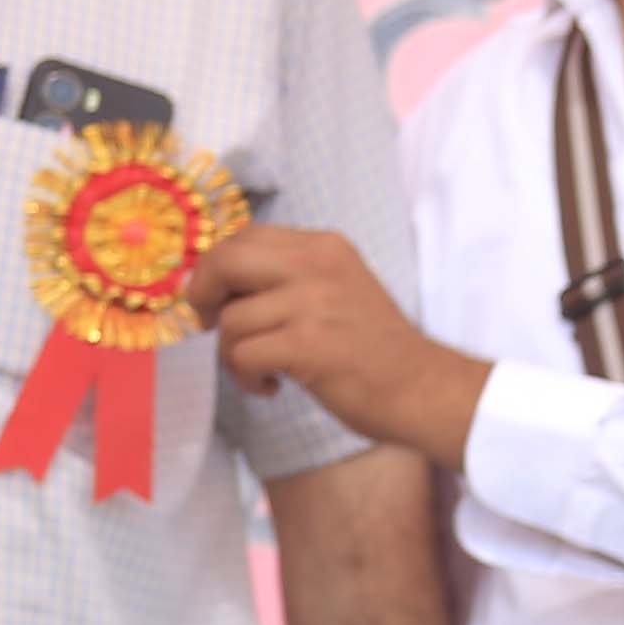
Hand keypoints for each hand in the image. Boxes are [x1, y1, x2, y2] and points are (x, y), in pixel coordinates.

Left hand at [186, 227, 486, 463]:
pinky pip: (242, 354)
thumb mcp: (336, 289)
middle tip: (207, 327)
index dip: (214, 268)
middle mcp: (317, 265)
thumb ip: (286, 277)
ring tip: (262, 370)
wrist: (422, 388)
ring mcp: (312, 303)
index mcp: (323, 246)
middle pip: (224, 261)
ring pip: (230, 319)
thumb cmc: (374, 347)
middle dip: (201, 295)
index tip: (213, 299)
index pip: (244, 236)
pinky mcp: (307, 345)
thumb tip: (213, 282)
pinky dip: (246, 377)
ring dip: (231, 353)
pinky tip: (271, 386)